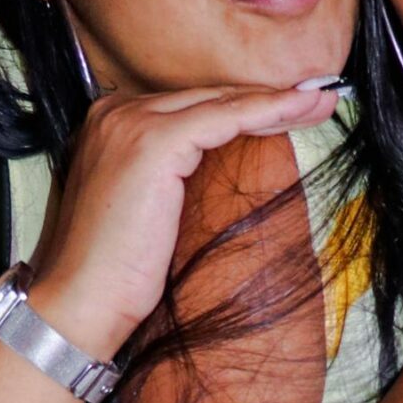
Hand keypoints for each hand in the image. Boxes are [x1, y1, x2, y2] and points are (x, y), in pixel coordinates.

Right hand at [27, 81, 339, 361]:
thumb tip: (225, 168)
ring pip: (220, 102)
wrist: (80, 304)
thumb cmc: (114, 275)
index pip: (189, 107)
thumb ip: (173, 178)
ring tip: (322, 104)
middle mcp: (113, 113)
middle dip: (264, 98)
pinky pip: (226, 118)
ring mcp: (130, 124)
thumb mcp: (147, 211)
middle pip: (206, 98)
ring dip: (277, 101)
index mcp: (109, 125)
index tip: (291, 109)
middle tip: (318, 100)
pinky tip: (301, 111)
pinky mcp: (152, 142)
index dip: (242, 108)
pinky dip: (267, 112)